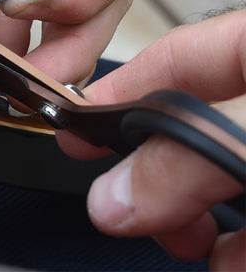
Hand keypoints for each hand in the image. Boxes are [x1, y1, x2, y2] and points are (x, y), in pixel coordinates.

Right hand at [59, 10, 245, 269]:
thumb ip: (187, 160)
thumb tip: (116, 196)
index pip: (177, 56)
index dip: (121, 93)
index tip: (78, 132)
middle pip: (193, 124)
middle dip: (158, 174)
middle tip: (130, 207)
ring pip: (223, 176)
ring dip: (197, 223)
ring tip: (190, 248)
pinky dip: (239, 246)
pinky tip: (231, 263)